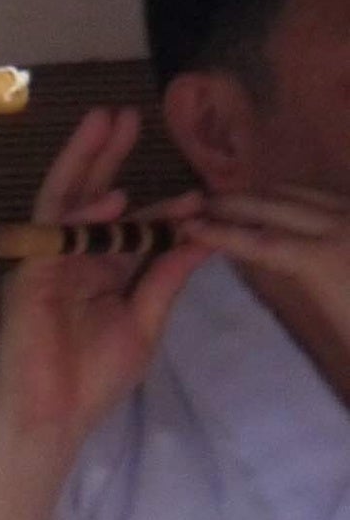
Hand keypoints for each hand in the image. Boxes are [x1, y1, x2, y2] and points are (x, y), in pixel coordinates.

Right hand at [0, 109, 206, 451]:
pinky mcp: (28, 280)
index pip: (125, 227)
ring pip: (62, 203)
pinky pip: (54, 239)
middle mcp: (67, 259)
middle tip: (124, 115)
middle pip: (85, 197)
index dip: (158, 208)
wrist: (51, 417)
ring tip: (103, 122)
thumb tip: (200, 237)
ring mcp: (43, 265)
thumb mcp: (144, 321)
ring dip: (83, 162)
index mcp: (95, 272)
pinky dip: (82, 218)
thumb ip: (166, 278)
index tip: (196, 192)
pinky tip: (110, 197)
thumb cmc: (91, 379)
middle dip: (103, 155)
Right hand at [191, 186, 349, 373]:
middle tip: (197, 203)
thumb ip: (304, 279)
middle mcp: (341, 228)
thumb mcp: (339, 325)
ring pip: (303, 194)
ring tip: (235, 199)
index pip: (257, 241)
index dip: (219, 234)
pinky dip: (298, 197)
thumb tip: (271, 256)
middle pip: (274, 205)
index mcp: (322, 260)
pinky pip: (329, 198)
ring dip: (265, 194)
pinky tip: (288, 204)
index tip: (184, 228)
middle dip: (233, 202)